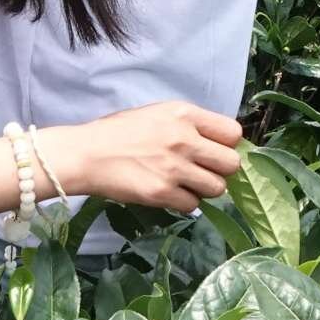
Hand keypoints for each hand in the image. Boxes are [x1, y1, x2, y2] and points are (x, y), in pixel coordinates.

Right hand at [37, 102, 244, 213]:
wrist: (87, 154)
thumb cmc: (120, 132)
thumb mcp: (158, 114)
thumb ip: (188, 124)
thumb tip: (216, 142)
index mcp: (185, 114)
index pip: (233, 133)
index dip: (228, 145)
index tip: (216, 151)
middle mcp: (184, 139)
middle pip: (232, 163)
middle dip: (221, 170)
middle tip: (204, 171)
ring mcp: (174, 168)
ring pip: (217, 188)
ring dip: (204, 189)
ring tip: (186, 184)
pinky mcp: (162, 193)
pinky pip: (192, 205)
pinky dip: (184, 203)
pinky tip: (170, 194)